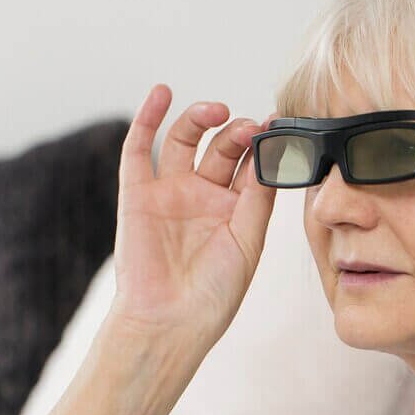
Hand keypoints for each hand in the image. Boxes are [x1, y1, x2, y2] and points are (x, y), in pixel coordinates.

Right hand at [109, 83, 277, 341]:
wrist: (169, 322)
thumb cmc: (213, 295)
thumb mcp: (248, 243)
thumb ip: (258, 199)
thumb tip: (272, 155)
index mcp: (233, 211)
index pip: (249, 165)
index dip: (262, 143)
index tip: (278, 124)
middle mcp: (201, 197)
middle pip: (219, 148)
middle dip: (235, 133)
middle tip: (248, 128)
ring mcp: (168, 193)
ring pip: (183, 140)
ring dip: (199, 118)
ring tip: (216, 111)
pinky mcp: (136, 194)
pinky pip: (138, 149)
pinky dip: (148, 117)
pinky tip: (162, 92)